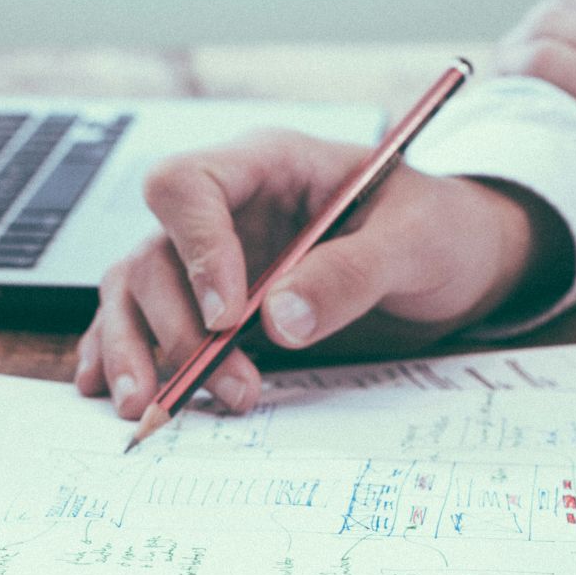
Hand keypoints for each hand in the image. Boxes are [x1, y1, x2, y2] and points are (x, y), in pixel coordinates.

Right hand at [75, 131, 565, 417]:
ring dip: (139, 350)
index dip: (196, 250)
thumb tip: (279, 321)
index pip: (189, 186)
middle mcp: (228, 208)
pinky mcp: (215, 304)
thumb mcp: (416, 241)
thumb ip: (351, 273)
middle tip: (225, 385)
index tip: (229, 317)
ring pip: (137, 290)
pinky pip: (148, 321)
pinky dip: (125, 354)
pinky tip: (115, 391)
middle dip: (176, 326)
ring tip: (151, 409)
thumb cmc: (440, 229)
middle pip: (154, 252)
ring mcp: (215, 257)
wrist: (460, 261)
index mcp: (269, 165)